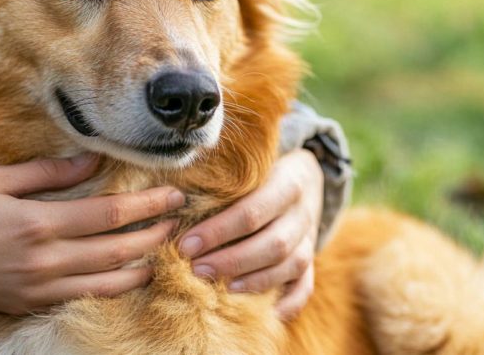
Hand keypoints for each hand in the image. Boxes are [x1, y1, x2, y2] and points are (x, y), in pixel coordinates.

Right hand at [0, 155, 184, 314]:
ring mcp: (37, 287)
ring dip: (140, 266)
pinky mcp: (28, 304)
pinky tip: (125, 277)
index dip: (147, 206)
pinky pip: (80, 298)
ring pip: (105, 281)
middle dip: (154, 234)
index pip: (109, 214)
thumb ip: (47, 171)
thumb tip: (92, 159)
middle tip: (179, 220)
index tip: (173, 194)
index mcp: (37, 222)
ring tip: (164, 252)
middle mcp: (44, 259)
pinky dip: (110, 288)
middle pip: (116, 248)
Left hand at [178, 149, 322, 319]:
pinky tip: (264, 314)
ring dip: (255, 281)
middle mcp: (303, 213)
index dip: (218, 231)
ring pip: (291, 266)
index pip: (252, 212)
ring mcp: (310, 239)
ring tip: (222, 290)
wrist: (305, 177)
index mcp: (288, 182)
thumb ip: (222, 185)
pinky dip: (287, 304)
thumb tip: (172, 203)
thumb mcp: (248, 169)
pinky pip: (305, 287)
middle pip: (274, 244)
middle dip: (232, 261)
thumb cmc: (260, 173)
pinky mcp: (312, 261)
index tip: (186, 245)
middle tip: (196, 270)